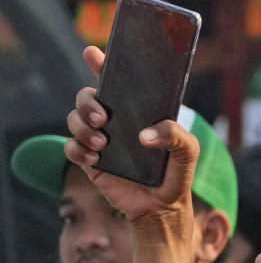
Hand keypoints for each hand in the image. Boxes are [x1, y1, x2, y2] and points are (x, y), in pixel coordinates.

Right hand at [64, 46, 198, 227]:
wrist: (163, 209)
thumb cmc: (177, 174)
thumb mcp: (188, 152)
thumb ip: (176, 136)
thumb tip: (144, 136)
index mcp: (137, 112)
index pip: (116, 82)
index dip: (102, 64)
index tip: (93, 53)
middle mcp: (115, 121)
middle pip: (87, 97)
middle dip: (87, 101)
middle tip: (103, 118)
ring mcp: (101, 140)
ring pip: (73, 119)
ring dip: (82, 127)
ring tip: (102, 143)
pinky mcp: (91, 161)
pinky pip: (70, 148)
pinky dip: (78, 149)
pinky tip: (96, 159)